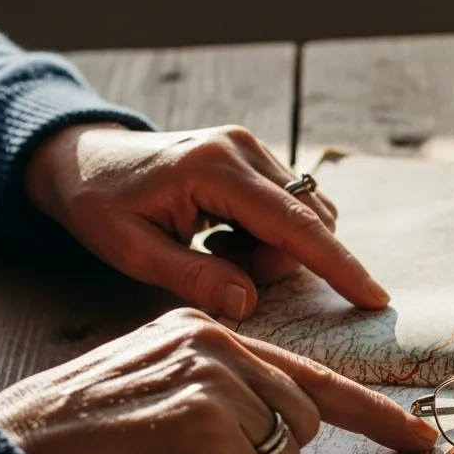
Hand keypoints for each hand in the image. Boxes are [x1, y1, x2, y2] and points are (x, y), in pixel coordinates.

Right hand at [0, 309, 437, 453]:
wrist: (17, 451)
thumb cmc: (86, 435)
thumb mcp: (163, 392)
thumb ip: (225, 395)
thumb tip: (285, 433)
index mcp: (209, 329)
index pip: (310, 375)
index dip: (371, 411)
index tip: (416, 436)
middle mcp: (218, 340)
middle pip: (301, 423)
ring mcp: (214, 374)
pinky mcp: (204, 416)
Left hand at [25, 123, 389, 318]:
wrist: (79, 158)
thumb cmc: (97, 204)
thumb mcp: (129, 251)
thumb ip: (191, 277)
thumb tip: (248, 304)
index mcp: (215, 168)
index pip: (294, 225)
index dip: (338, 265)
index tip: (374, 298)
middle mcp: (244, 149)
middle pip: (308, 222)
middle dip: (281, 264)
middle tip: (221, 272)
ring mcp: (253, 148)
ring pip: (305, 215)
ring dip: (276, 250)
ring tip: (217, 252)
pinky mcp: (255, 157)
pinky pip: (290, 207)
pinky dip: (270, 235)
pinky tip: (224, 237)